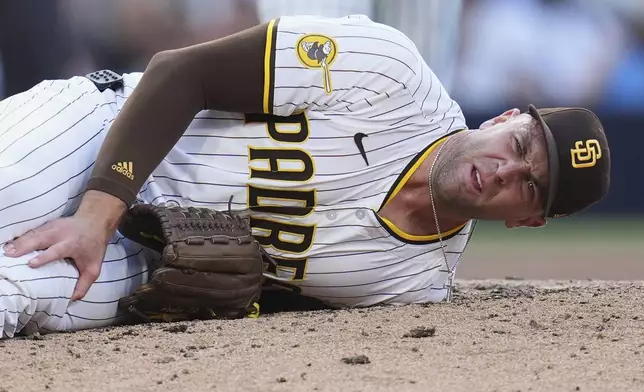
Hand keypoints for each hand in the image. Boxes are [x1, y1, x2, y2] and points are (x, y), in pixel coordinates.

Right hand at [3, 191, 126, 300]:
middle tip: (10, 255)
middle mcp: (61, 234)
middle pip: (40, 238)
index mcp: (72, 244)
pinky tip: (10, 244)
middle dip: (25, 246)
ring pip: (34, 234)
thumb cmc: (93, 247)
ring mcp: (53, 227)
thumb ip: (84, 283)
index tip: (31, 264)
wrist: (94, 222)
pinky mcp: (47, 224)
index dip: (44, 257)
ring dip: (19, 242)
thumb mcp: (94, 267)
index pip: (57, 250)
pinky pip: (32, 231)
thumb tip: (72, 299)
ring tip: (6, 251)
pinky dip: (21, 237)